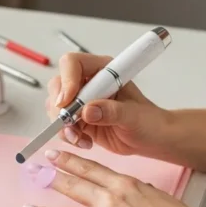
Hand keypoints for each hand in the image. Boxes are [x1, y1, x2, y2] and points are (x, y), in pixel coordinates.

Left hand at [20, 149, 205, 206]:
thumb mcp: (159, 197)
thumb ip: (139, 192)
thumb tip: (130, 191)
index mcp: (126, 184)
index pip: (90, 168)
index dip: (70, 161)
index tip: (56, 155)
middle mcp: (110, 197)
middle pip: (73, 184)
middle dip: (51, 176)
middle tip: (36, 171)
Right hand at [46, 52, 168, 155]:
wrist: (150, 138)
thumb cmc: (147, 121)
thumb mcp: (133, 116)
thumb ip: (111, 111)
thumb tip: (87, 110)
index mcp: (103, 71)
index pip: (73, 63)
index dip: (67, 80)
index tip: (68, 102)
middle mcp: (88, 82)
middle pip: (58, 85)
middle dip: (60, 107)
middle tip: (70, 124)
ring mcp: (81, 100)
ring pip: (55, 106)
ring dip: (62, 125)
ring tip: (80, 138)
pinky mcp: (77, 118)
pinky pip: (60, 124)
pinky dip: (67, 135)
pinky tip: (85, 142)